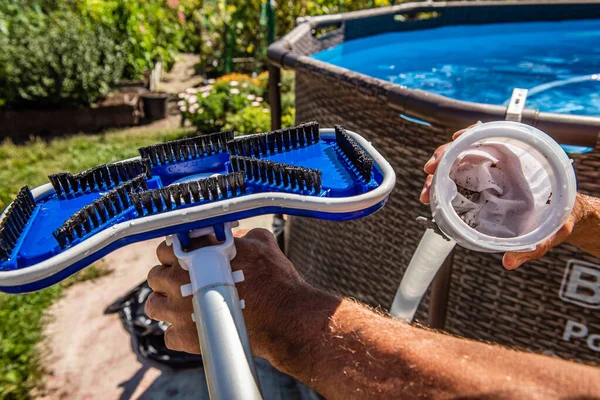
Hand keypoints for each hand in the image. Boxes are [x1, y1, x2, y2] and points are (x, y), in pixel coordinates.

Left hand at [144, 228, 308, 357]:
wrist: (284, 315)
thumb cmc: (275, 278)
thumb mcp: (261, 242)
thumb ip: (239, 236)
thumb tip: (232, 237)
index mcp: (195, 251)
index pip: (165, 248)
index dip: (174, 255)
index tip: (183, 263)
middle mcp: (180, 277)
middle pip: (154, 276)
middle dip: (167, 280)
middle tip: (184, 285)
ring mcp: (179, 308)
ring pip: (153, 306)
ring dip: (165, 306)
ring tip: (184, 308)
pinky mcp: (186, 336)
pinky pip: (168, 336)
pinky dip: (179, 334)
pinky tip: (195, 329)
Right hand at [419, 126, 588, 269]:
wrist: (565, 218)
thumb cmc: (562, 216)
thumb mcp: (554, 229)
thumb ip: (534, 246)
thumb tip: (508, 262)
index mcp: (519, 163)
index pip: (489, 138)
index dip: (469, 135)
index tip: (455, 139)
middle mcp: (499, 166)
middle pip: (464, 151)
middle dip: (443, 158)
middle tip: (429, 174)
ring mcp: (487, 176)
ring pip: (455, 166)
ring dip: (437, 176)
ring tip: (427, 194)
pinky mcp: (480, 188)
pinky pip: (457, 180)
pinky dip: (442, 186)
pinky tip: (433, 196)